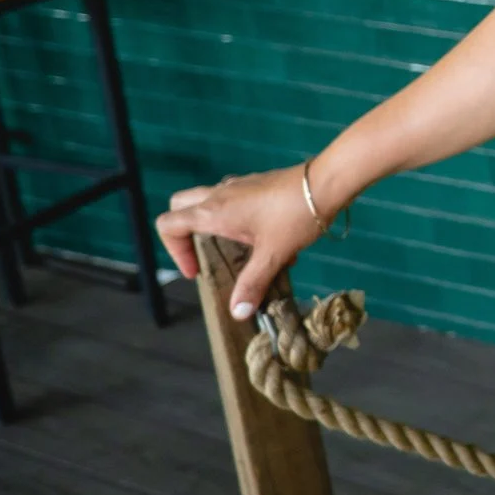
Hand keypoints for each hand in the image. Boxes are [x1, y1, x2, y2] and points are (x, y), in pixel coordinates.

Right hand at [155, 166, 322, 319]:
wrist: (327, 182)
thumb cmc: (295, 215)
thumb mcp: (273, 254)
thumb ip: (253, 284)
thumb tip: (237, 313)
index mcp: (213, 211)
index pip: (168, 224)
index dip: (174, 251)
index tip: (198, 270)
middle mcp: (219, 195)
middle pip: (181, 208)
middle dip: (185, 235)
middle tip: (207, 256)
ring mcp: (237, 186)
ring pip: (208, 203)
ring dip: (216, 228)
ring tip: (243, 253)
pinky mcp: (256, 184)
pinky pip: (234, 201)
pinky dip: (239, 220)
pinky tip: (268, 241)